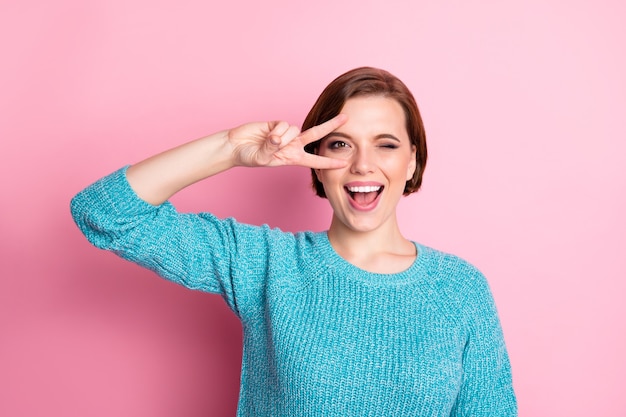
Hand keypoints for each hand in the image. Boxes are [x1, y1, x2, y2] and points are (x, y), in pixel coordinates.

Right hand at [228, 114, 347, 168]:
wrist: (236, 146)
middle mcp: (293, 144)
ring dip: (282, 137)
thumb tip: (278, 138)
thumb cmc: (249, 156)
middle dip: (331, 125)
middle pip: (316, 134)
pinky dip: (275, 131)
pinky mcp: (278, 123)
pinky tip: (266, 134)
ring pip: (295, 130)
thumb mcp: (262, 159)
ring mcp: (286, 133)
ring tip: (268, 143)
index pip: (315, 160)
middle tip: (346, 118)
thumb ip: (272, 149)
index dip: (329, 162)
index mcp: (293, 157)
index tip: (343, 163)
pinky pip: (283, 125)